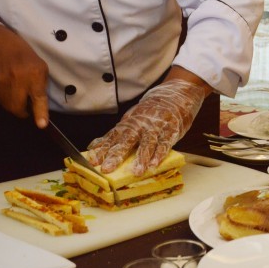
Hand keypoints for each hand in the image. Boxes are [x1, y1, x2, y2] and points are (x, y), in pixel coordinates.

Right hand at [0, 24, 48, 126]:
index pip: (38, 97)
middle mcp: (17, 80)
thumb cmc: (26, 58)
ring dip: (15, 105)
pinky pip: (1, 101)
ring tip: (18, 92)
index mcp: (34, 74)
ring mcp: (2, 84)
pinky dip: (6, 100)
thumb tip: (40, 109)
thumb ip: (41, 87)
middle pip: (19, 108)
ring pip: (9, 107)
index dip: (39, 112)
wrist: (0, 48)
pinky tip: (9, 88)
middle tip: (27, 102)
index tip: (42, 125)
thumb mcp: (41, 68)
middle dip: (24, 110)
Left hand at [87, 79, 205, 175]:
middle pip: (127, 140)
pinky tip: (155, 164)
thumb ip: (116, 133)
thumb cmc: (150, 111)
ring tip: (136, 172)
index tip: (94, 161)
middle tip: (108, 168)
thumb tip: (95, 146)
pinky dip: (160, 154)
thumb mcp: (131, 118)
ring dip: (142, 158)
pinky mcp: (171, 130)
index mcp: (129, 123)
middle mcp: (140, 125)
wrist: (174, 96)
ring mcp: (156, 127)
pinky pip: (165, 143)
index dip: (103, 149)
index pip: (113, 137)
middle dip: (117, 155)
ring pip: (147, 143)